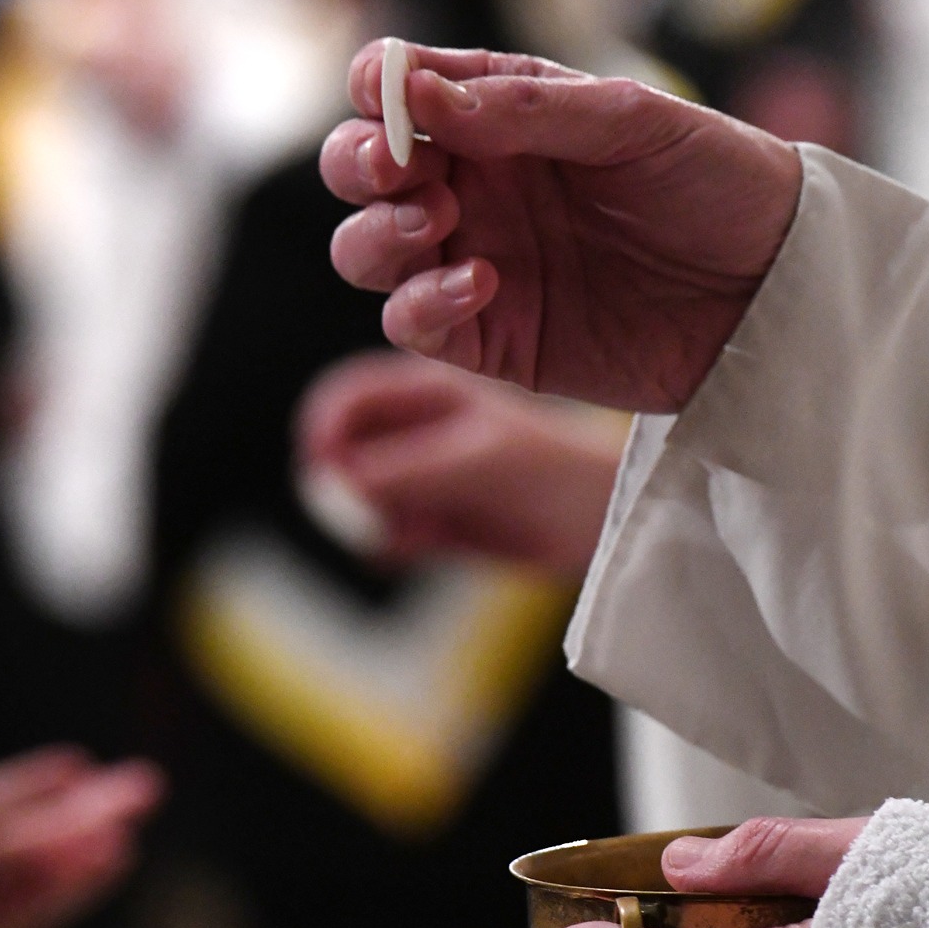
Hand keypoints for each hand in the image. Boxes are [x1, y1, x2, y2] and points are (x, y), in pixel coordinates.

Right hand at [295, 352, 627, 578]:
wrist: (604, 522)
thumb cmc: (554, 472)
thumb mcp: (476, 463)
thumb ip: (403, 468)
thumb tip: (335, 479)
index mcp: (423, 385)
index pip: (344, 397)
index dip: (324, 432)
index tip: (327, 473)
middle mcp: (413, 424)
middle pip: (339, 450)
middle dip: (345, 487)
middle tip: (378, 513)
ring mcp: (417, 471)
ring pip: (355, 497)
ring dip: (372, 519)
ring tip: (424, 527)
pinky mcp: (428, 515)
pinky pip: (381, 531)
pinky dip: (391, 542)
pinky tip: (431, 542)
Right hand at [321, 43, 804, 411]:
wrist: (778, 285)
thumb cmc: (719, 181)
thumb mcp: (635, 121)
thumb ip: (527, 108)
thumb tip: (416, 93)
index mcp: (502, 115)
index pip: (401, 89)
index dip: (377, 87)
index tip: (386, 95)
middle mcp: (477, 185)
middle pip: (362, 171)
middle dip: (358, 163)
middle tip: (400, 167)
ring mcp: (478, 259)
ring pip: (367, 251)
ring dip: (375, 234)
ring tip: (435, 221)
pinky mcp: (495, 338)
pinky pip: (414, 325)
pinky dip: (421, 304)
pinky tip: (480, 280)